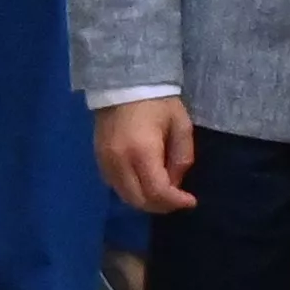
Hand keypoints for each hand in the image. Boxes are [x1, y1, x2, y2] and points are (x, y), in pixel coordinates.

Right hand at [96, 96, 198, 215]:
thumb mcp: (181, 126)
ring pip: (125, 197)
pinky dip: (131, 191)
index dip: (176, 202)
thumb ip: (182, 158)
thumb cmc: (158, 102)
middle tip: (177, 200)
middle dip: (161, 206)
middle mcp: (119, 161)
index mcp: (142, 152)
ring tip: (162, 193)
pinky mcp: (98, 158)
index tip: (191, 201)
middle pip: (139, 200)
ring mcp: (105, 161)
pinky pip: (114, 186)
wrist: (123, 83)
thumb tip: (175, 183)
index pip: (157, 191)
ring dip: (145, 201)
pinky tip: (143, 183)